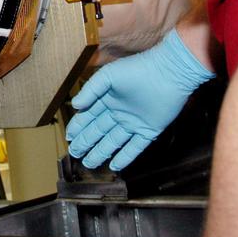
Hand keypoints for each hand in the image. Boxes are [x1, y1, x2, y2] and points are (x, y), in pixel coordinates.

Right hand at [66, 28, 213, 170]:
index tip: (69, 138)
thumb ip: (91, 90)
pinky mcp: (148, 131)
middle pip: (99, 131)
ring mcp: (133, 123)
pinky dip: (124, 157)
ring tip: (89, 163)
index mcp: (108, 99)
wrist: (168, 73)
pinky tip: (114, 166)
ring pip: (113, 142)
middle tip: (75, 153)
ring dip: (101, 152)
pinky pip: (134, 147)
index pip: (89, 116)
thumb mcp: (108, 76)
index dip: (78, 127)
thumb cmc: (137, 69)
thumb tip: (75, 106)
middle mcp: (119, 112)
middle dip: (86, 143)